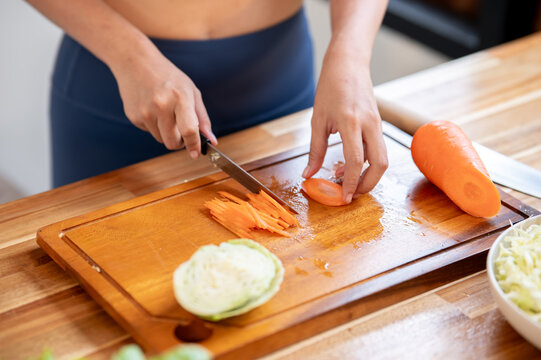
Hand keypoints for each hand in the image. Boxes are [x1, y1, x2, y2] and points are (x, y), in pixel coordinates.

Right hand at [112, 50, 216, 157]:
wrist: (136, 63)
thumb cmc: (168, 77)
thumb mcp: (191, 92)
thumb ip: (202, 118)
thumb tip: (211, 140)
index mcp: (180, 98)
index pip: (189, 131)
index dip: (194, 145)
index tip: (196, 153)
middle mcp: (161, 105)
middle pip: (172, 142)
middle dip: (180, 143)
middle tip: (182, 132)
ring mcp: (145, 112)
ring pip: (161, 139)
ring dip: (166, 133)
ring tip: (165, 113)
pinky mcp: (134, 116)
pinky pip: (149, 131)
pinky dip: (154, 126)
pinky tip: (152, 109)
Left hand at [303, 49, 387, 202]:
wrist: (348, 63)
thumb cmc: (330, 88)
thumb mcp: (317, 119)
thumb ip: (315, 150)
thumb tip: (308, 175)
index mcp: (350, 122)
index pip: (355, 161)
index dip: (350, 183)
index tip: (343, 198)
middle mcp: (369, 125)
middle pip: (380, 165)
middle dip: (367, 185)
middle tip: (350, 195)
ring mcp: (377, 124)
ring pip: (382, 159)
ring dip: (368, 176)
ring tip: (345, 181)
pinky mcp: (378, 124)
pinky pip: (378, 149)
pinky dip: (366, 163)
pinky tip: (348, 165)